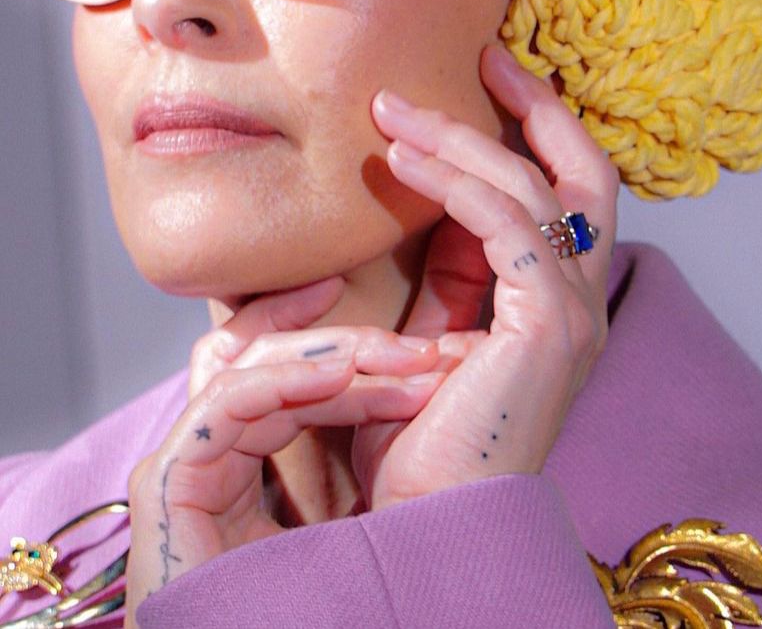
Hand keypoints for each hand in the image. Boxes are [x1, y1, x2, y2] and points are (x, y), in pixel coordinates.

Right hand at [123, 278, 444, 626]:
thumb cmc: (340, 608)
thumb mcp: (362, 508)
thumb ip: (367, 445)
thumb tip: (432, 377)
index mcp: (248, 464)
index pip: (279, 372)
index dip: (331, 336)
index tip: (397, 324)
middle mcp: (213, 458)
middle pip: (263, 360)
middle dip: (346, 343)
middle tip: (418, 348)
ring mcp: (186, 468)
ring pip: (249, 369)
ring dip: (330, 356)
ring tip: (398, 361)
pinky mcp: (168, 484)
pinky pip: (225, 403)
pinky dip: (284, 379)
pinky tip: (341, 376)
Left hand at [352, 44, 617, 510]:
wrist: (423, 520)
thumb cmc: (416, 436)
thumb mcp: (427, 332)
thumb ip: (440, 272)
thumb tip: (417, 200)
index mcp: (556, 300)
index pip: (564, 192)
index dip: (531, 130)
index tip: (484, 80)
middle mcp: (581, 299)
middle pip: (583, 173)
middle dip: (536, 108)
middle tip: (485, 56)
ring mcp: (572, 312)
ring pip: (534, 188)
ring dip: (463, 138)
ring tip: (394, 112)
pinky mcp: (547, 325)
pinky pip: (504, 225)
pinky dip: (454, 182)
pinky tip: (402, 161)